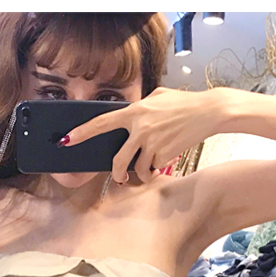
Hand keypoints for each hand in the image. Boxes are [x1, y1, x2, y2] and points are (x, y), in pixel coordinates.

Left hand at [62, 87, 222, 184]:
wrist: (208, 112)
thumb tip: (129, 116)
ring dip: (142, 174)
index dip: (82, 132)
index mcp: (135, 111)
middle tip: (118, 178)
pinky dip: (157, 169)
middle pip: (118, 160)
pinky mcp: (164, 154)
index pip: (102, 123)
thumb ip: (140, 107)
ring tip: (149, 170)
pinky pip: (154, 168)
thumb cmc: (183, 103)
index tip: (67, 139)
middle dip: (116, 173)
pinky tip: (165, 160)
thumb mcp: (157, 98)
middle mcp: (140, 128)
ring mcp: (151, 143)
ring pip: (138, 168)